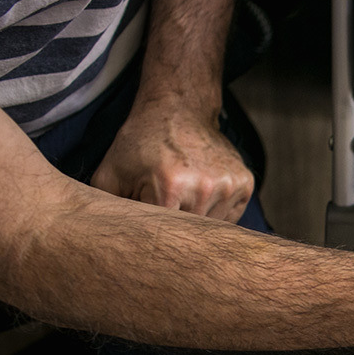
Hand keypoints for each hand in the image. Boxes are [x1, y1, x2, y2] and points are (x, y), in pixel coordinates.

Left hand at [92, 99, 253, 222]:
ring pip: (213, 228)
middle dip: (175, 227)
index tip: (145, 225)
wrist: (179, 110)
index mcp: (170, 187)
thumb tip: (108, 244)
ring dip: (197, 221)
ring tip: (183, 198)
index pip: (163, 235)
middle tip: (164, 208)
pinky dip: (215, 212)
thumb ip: (109, 212)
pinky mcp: (245, 183)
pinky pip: (230, 217)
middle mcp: (205, 188)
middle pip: (190, 234)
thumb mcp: (110, 174)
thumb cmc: (142, 143)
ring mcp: (229, 185)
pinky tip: (201, 194)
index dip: (152, 233)